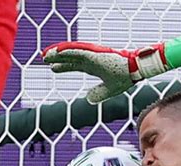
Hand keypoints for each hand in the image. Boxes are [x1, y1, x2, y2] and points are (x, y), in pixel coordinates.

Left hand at [42, 42, 167, 103]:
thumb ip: (99, 94)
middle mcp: (92, 59)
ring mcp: (93, 55)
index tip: (53, 68)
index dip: (64, 66)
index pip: (75, 65)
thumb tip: (88, 99)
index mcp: (95, 66)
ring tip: (45, 55)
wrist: (135, 70)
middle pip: (70, 58)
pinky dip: (67, 50)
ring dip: (57, 53)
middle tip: (45, 59)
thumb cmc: (126, 77)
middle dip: (57, 59)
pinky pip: (78, 51)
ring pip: (71, 52)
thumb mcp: (110, 89)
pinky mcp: (95, 54)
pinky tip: (57, 51)